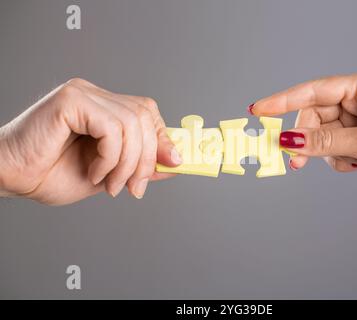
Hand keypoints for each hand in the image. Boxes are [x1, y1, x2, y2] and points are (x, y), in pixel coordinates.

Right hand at [0, 78, 180, 204]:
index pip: (147, 112)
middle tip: (136, 187)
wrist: (10, 178)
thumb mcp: (111, 174)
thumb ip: (141, 165)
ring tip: (112, 186)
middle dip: (148, 158)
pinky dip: (110, 157)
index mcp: (103, 108)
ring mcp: (83, 94)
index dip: (163, 138)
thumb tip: (176, 163)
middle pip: (145, 116)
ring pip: (132, 124)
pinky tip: (95, 172)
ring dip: (128, 164)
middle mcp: (95, 96)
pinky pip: (112, 128)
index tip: (173, 164)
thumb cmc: (50, 174)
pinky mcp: (72, 100)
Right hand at [250, 73, 356, 195]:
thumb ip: (324, 141)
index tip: (260, 110)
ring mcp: (353, 124)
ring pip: (318, 136)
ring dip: (322, 152)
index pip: (312, 91)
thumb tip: (289, 140)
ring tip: (341, 162)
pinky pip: (328, 150)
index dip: (282, 101)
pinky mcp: (354, 143)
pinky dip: (335, 161)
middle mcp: (355, 103)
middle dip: (304, 138)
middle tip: (292, 156)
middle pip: (311, 117)